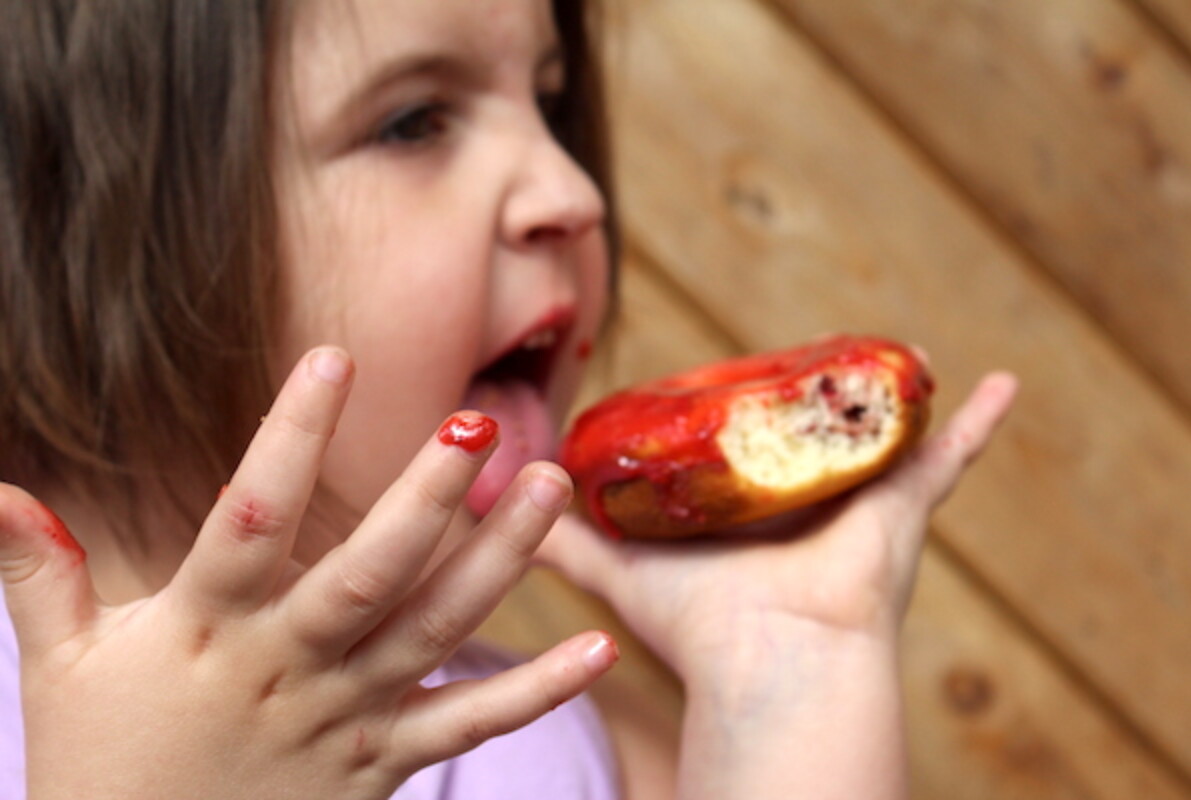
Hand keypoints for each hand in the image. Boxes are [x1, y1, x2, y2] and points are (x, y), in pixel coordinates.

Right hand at [0, 347, 617, 799]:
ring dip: (500, 560)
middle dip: (425, 497)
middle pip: (368, 572)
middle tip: (479, 422)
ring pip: (435, 630)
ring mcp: (344, 717)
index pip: (252, 515)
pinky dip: (536, 691)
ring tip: (550, 485)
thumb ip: (40, 574)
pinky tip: (598, 650)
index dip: (290, 435)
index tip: (332, 357)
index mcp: (207, 627)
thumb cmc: (101, 770)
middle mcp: (288, 665)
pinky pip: (468, 727)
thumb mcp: (61, 668)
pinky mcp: (384, 765)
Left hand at [540, 372, 1018, 681]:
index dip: (750, 419)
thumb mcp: (620, 571)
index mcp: (752, 516)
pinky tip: (1005, 384)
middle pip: (822, 439)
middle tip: (827, 358)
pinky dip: (980, 423)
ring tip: (910, 354)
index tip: (743, 385)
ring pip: (886, 436)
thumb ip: (564, 544)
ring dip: (898, 397)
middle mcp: (812, 505)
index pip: (755, 453)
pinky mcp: (908, 507)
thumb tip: (509, 508)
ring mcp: (864, 503)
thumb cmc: (700, 627)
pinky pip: (951, 457)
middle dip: (826, 403)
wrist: (772, 663)